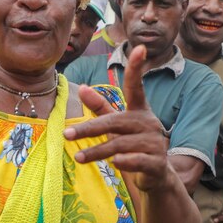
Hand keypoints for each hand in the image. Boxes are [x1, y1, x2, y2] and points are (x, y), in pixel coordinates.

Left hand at [63, 45, 173, 191]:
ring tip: (78, 158)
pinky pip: (138, 160)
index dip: (137, 68)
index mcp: (139, 111)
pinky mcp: (157, 162)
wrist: (157, 175)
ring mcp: (154, 143)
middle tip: (66, 134)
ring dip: (98, 151)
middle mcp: (148, 123)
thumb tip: (82, 87)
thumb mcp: (116, 125)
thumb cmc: (133, 144)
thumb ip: (101, 107)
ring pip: (121, 144)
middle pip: (114, 122)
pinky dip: (126, 162)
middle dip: (89, 129)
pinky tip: (114, 164)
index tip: (139, 47)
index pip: (136, 87)